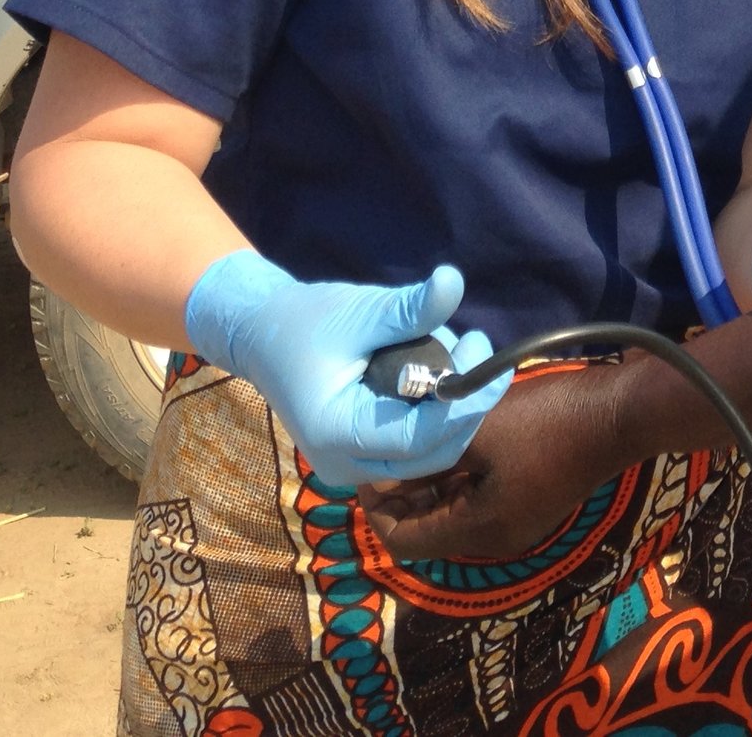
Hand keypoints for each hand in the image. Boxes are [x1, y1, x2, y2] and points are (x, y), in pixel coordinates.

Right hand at [183, 250, 509, 486]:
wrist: (263, 336)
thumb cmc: (305, 321)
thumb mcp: (359, 311)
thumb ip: (408, 309)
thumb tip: (454, 282)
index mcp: (336, 434)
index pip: (420, 436)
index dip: (464, 401)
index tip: (488, 354)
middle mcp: (345, 465)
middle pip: (434, 453)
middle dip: (465, 404)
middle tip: (476, 346)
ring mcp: (354, 468)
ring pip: (430, 453)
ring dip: (453, 406)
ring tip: (451, 346)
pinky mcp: (364, 459)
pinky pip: (415, 446)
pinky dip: (434, 411)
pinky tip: (433, 367)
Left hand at [357, 361, 627, 560]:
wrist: (618, 413)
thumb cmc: (545, 422)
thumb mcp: (475, 431)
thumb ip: (426, 453)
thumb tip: (383, 463)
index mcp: (478, 532)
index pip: (402, 541)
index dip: (376, 508)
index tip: (367, 465)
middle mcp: (495, 541)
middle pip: (426, 530)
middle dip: (401, 493)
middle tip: (387, 446)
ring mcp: (516, 524)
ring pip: (452, 513)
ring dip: (429, 482)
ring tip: (416, 436)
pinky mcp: (531, 504)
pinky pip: (478, 502)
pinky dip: (458, 478)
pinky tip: (454, 439)